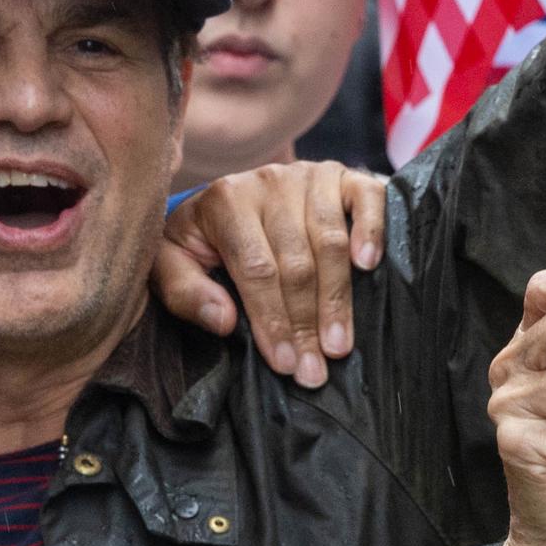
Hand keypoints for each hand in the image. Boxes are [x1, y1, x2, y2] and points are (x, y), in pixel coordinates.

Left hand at [151, 162, 386, 387]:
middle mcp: (268, 181)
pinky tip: (369, 266)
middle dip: (305, 323)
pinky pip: (367, 198)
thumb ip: (186, 293)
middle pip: (296, 261)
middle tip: (313, 370)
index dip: (272, 319)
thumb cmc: (200, 241)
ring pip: (330, 240)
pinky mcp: (343, 175)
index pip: (256, 268)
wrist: (227, 198)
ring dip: (337, 298)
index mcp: (224, 201)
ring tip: (338, 346)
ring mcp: (309, 175)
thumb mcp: (173, 266)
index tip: (284, 363)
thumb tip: (224, 320)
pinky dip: (372, 231)